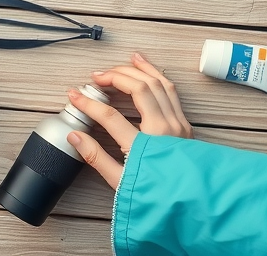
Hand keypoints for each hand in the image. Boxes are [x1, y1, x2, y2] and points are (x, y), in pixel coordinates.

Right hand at [66, 53, 192, 188]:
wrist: (192, 204)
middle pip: (138, 89)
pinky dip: (157, 75)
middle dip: (115, 77)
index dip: (89, 103)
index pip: (110, 116)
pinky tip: (148, 69)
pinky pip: (171, 91)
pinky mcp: (185, 123)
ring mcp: (177, 124)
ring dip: (138, 70)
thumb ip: (96, 157)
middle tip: (96, 77)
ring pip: (158, 84)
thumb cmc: (156, 196)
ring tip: (122, 62)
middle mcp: (163, 129)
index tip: (74, 95)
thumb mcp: (120, 183)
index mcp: (144, 146)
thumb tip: (74, 136)